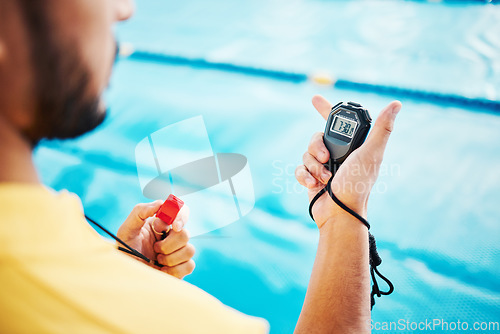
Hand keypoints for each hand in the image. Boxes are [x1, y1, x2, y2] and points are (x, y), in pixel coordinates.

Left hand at [117, 201, 195, 278]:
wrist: (125, 274)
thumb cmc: (125, 250)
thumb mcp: (127, 229)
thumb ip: (140, 212)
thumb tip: (160, 203)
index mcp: (163, 224)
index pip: (181, 212)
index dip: (182, 216)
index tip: (174, 226)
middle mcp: (173, 236)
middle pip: (186, 234)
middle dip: (169, 244)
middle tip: (155, 248)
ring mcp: (179, 252)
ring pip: (190, 250)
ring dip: (170, 258)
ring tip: (157, 260)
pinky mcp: (182, 268)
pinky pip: (189, 265)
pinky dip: (174, 269)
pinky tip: (162, 271)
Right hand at [296, 96, 401, 227]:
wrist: (339, 213)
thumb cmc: (357, 184)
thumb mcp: (370, 153)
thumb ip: (381, 128)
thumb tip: (396, 104)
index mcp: (353, 147)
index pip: (338, 123)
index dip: (326, 109)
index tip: (314, 99)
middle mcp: (338, 155)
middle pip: (317, 137)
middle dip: (317, 147)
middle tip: (327, 158)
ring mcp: (324, 167)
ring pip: (307, 153)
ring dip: (314, 166)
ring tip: (325, 178)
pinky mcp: (312, 178)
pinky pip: (299, 168)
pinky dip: (304, 176)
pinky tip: (312, 185)